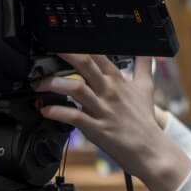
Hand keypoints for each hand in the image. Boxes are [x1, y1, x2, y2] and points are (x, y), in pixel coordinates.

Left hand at [33, 54, 190, 190]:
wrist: (151, 149)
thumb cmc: (144, 119)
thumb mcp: (146, 87)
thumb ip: (144, 65)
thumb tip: (149, 49)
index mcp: (117, 80)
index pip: (99, 55)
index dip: (81, 44)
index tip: (64, 41)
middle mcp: (108, 91)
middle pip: (85, 65)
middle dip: (65, 55)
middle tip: (48, 50)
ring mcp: (102, 109)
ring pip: (76, 89)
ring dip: (55, 84)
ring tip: (40, 85)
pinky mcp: (96, 128)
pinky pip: (74, 117)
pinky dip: (58, 112)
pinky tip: (46, 110)